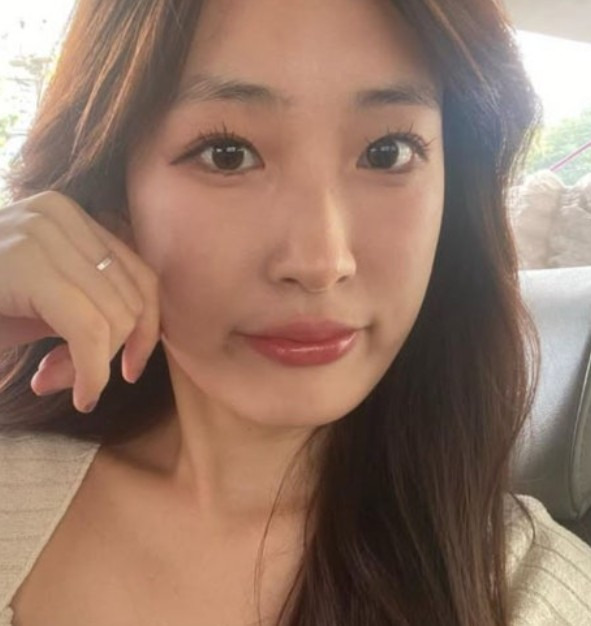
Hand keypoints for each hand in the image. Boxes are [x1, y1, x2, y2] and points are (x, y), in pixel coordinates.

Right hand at [0, 191, 159, 412]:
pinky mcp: (26, 261)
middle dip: (115, 353)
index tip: (125, 369)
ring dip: (97, 367)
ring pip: (117, 317)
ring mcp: (44, 232)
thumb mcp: (46, 305)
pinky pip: (90, 329)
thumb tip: (142, 342)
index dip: (147, 332)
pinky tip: (76, 395)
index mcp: (73, 219)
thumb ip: (92, 308)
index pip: (143, 279)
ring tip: (56, 382)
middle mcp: (63, 215)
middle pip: (134, 299)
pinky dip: (92, 372)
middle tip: (75, 383)